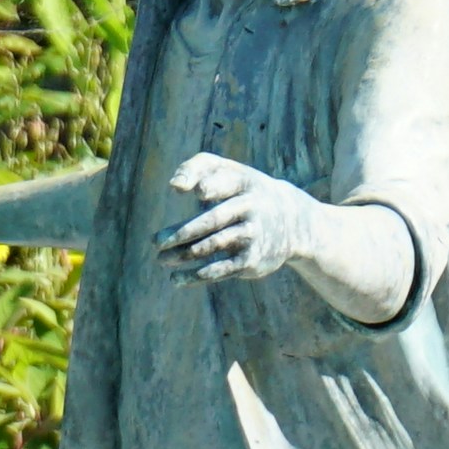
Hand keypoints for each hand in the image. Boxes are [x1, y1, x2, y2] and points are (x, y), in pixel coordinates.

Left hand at [156, 151, 340, 287]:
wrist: (292, 221)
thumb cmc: (243, 191)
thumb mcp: (226, 171)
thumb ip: (195, 168)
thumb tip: (174, 187)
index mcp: (243, 183)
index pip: (226, 182)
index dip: (212, 186)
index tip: (199, 192)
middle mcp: (250, 208)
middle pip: (213, 220)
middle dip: (183, 232)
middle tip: (156, 242)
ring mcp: (252, 234)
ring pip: (213, 245)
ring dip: (184, 254)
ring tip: (161, 260)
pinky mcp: (251, 260)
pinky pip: (220, 269)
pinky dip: (196, 276)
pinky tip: (175, 280)